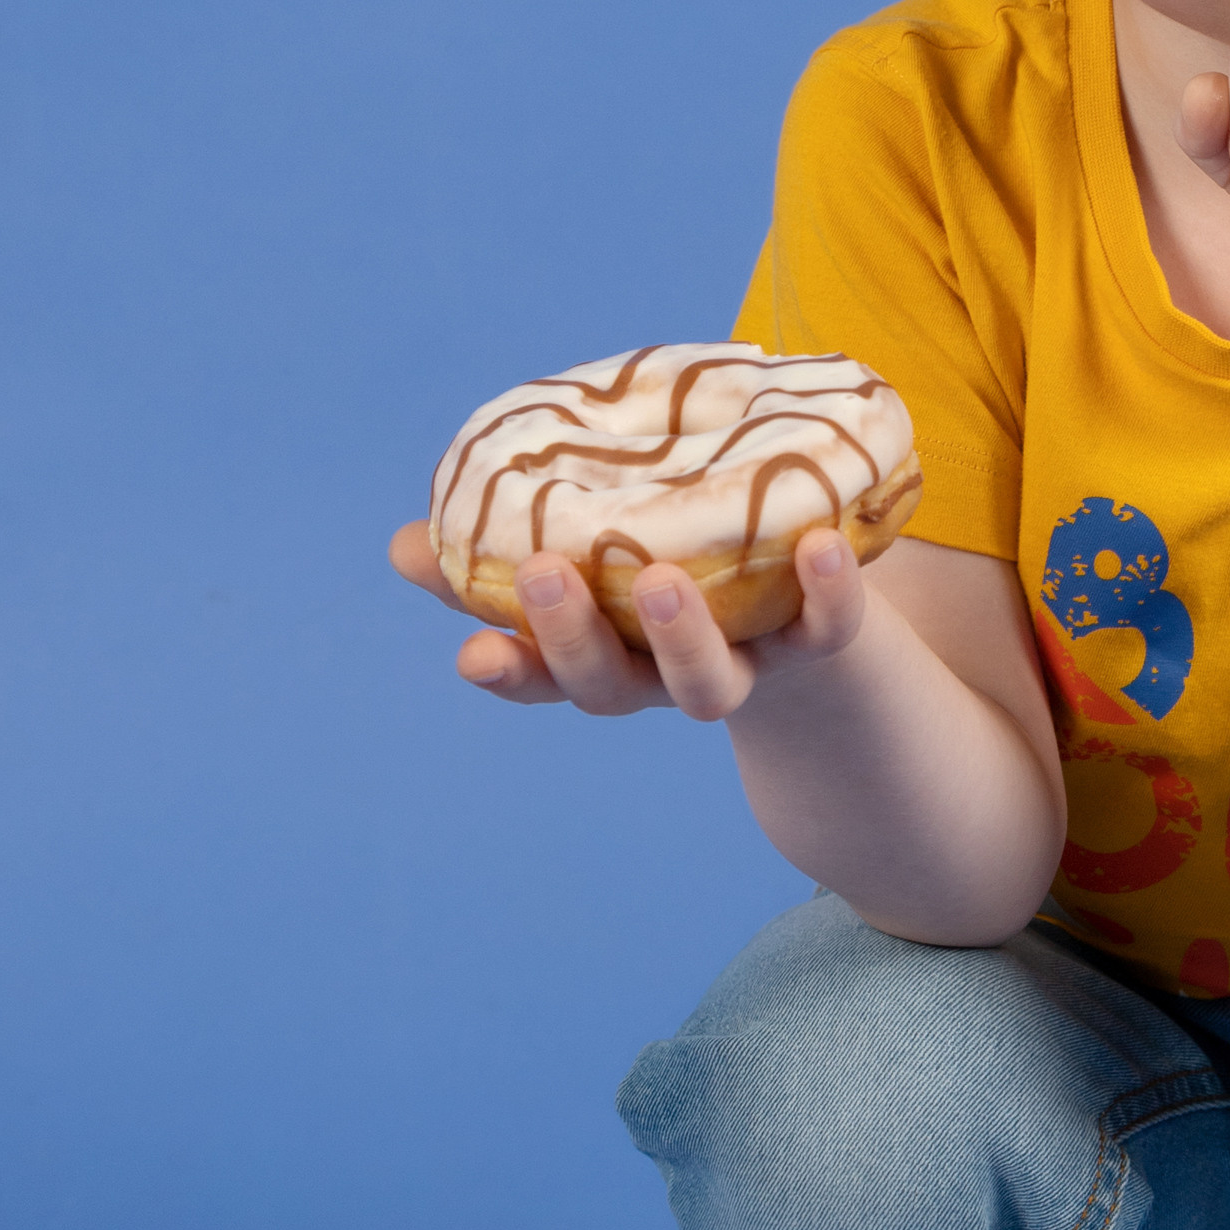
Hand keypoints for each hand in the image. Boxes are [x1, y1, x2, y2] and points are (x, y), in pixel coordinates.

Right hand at [387, 516, 870, 722]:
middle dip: (573, 639)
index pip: (542, 678)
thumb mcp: (584, 564)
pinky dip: (828, 593)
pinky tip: (820, 541)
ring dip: (682, 637)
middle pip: (612, 687)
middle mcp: (665, 674)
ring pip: (708, 685)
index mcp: (606, 656)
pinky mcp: (818, 639)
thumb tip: (402, 545)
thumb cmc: (670, 573)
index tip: (470, 652)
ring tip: (663, 579)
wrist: (809, 616)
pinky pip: (827, 629)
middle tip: (545, 575)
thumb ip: (495, 554)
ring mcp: (743, 662)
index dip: (509, 672)